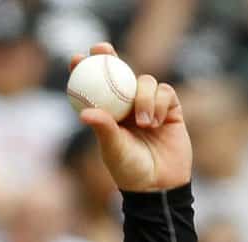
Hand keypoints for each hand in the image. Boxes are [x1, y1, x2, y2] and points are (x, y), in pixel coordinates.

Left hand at [70, 43, 191, 192]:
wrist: (159, 185)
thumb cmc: (130, 171)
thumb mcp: (113, 149)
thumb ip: (103, 128)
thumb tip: (84, 112)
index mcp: (108, 115)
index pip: (95, 87)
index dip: (86, 70)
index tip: (76, 58)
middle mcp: (127, 107)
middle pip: (119, 73)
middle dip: (109, 57)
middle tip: (102, 50)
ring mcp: (149, 106)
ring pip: (146, 81)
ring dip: (143, 97)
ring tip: (143, 123)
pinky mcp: (170, 109)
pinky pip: (165, 92)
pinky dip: (159, 103)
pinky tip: (156, 123)